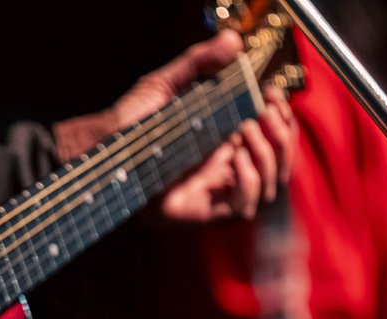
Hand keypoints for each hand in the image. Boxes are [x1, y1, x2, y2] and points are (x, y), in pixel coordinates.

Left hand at [53, 29, 297, 221]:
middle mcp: (227, 165)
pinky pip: (244, 206)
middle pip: (280, 160)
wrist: (103, 152)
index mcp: (226, 139)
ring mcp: (218, 189)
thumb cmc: (132, 124)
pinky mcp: (204, 209)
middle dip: (283, 134)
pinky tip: (236, 157)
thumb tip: (234, 40)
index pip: (274, 134)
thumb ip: (199, 62)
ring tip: (247, 129)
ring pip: (269, 184)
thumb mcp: (167, 84)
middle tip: (265, 111)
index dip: (283, 116)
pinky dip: (250, 181)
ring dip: (269, 154)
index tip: (272, 94)